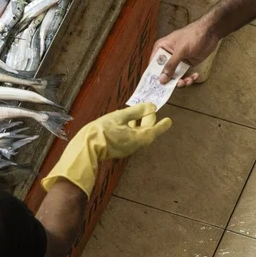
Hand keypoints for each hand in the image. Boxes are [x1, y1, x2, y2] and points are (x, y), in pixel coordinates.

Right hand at [41, 104, 171, 197]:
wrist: (86, 147)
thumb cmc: (102, 130)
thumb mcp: (120, 116)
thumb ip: (136, 111)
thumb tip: (151, 107)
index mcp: (138, 137)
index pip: (155, 130)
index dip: (162, 124)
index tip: (169, 120)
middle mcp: (135, 145)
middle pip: (147, 132)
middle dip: (148, 120)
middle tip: (148, 110)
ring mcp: (127, 148)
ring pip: (138, 135)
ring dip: (139, 124)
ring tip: (136, 114)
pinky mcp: (120, 149)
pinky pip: (131, 138)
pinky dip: (131, 129)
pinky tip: (125, 122)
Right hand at [153, 18, 219, 86]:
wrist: (210, 33)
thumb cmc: (193, 35)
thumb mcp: (181, 50)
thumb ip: (171, 65)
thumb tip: (161, 79)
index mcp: (161, 48)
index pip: (153, 65)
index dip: (154, 76)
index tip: (157, 87)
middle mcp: (167, 56)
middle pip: (164, 73)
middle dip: (171, 81)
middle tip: (179, 84)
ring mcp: (177, 61)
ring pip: (174, 76)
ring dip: (181, 81)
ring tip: (189, 81)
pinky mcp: (186, 64)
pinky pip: (184, 75)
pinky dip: (189, 78)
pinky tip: (195, 75)